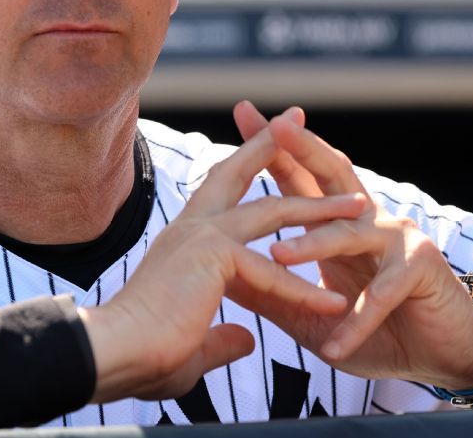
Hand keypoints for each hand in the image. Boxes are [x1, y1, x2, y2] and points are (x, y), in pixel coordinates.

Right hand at [78, 122, 366, 402]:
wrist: (113, 353)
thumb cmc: (143, 353)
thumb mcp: (195, 343)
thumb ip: (224, 337)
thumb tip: (247, 339)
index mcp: (185, 239)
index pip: (220, 189)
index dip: (244, 163)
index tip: (266, 143)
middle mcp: (192, 228)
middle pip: (238, 173)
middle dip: (273, 145)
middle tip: (299, 119)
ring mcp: (201, 237)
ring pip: (271, 212)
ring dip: (319, 209)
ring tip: (359, 207)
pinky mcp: (212, 259)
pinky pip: (271, 272)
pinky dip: (305, 291)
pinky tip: (337, 304)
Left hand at [232, 101, 472, 390]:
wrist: (441, 355)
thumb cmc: (378, 330)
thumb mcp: (311, 314)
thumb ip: (273, 292)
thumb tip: (222, 276)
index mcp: (336, 223)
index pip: (299, 176)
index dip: (272, 146)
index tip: (241, 110)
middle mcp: (366, 219)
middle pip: (331, 176)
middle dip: (301, 148)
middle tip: (273, 126)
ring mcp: (396, 237)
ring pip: (348, 234)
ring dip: (313, 246)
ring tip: (279, 257)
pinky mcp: (420, 267)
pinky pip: (382, 293)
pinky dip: (357, 322)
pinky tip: (335, 347)